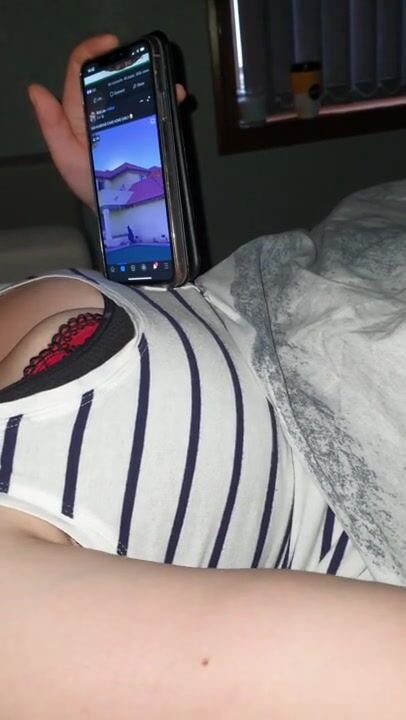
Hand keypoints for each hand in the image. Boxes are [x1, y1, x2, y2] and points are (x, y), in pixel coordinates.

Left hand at [28, 35, 186, 210]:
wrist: (124, 213)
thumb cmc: (93, 189)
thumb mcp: (67, 159)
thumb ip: (52, 126)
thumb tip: (36, 90)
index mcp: (80, 113)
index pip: (80, 72)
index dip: (92, 52)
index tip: (112, 45)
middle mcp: (103, 113)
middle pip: (112, 76)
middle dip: (128, 64)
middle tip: (144, 63)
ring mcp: (128, 122)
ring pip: (139, 90)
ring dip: (153, 79)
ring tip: (166, 80)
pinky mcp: (149, 132)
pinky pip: (159, 109)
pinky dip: (169, 99)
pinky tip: (177, 97)